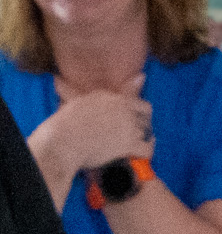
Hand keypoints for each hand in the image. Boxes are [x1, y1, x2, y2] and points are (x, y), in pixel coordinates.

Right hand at [27, 76, 150, 200]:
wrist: (61, 142)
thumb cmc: (62, 127)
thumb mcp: (75, 104)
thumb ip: (88, 99)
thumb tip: (63, 79)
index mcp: (108, 97)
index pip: (138, 102)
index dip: (139, 113)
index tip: (136, 121)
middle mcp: (121, 107)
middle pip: (146, 116)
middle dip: (144, 125)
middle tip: (138, 134)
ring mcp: (127, 125)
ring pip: (146, 132)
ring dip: (142, 139)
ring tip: (135, 144)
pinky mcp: (129, 143)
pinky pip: (148, 148)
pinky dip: (146, 152)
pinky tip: (141, 154)